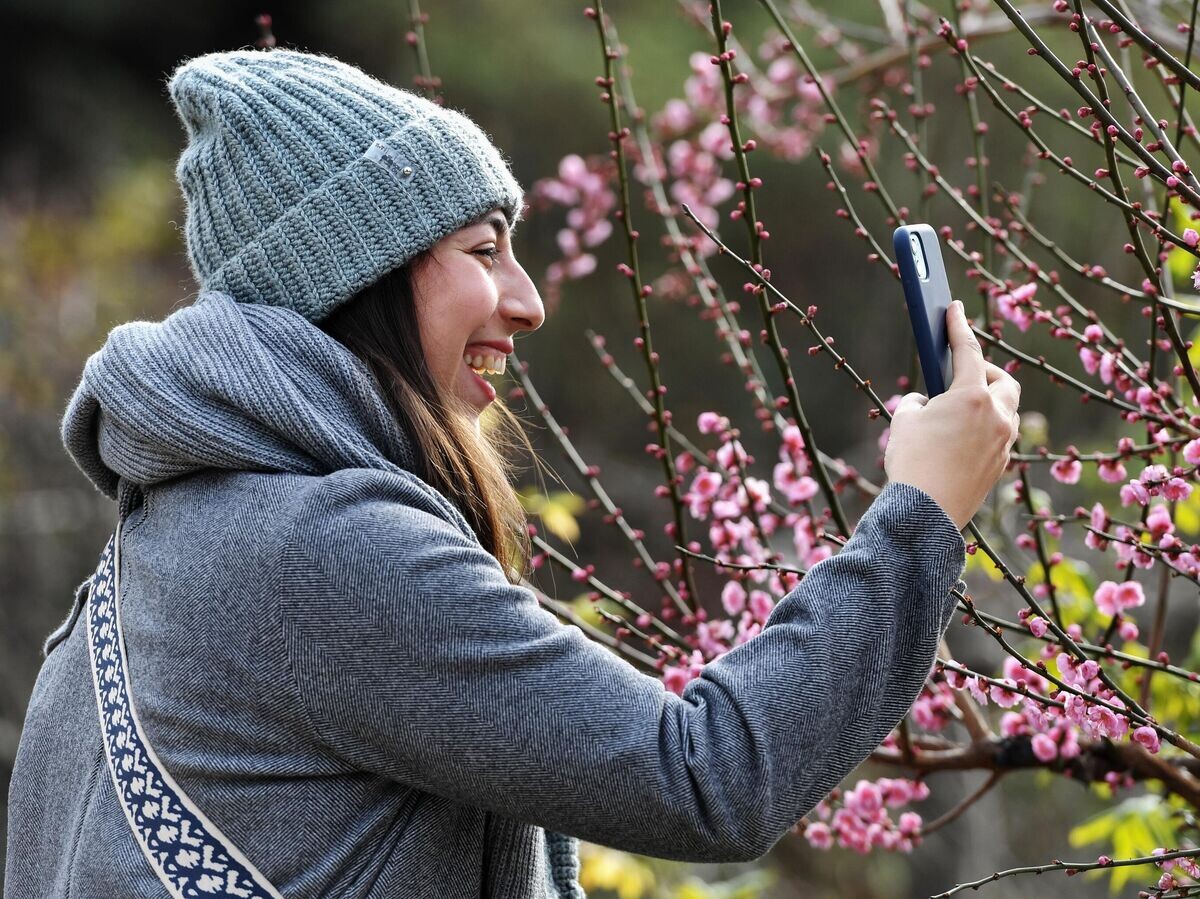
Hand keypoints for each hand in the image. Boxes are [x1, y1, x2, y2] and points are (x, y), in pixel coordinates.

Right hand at [884, 300, 1020, 530]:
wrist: (924, 514)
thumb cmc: (912, 462)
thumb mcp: (904, 421)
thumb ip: (919, 403)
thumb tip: (929, 405)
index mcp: (972, 396)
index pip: (967, 350)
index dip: (958, 326)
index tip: (954, 308)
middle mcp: (996, 415)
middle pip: (1002, 380)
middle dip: (984, 372)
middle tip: (960, 375)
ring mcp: (1003, 442)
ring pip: (1005, 410)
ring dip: (987, 402)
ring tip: (959, 410)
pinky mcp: (1000, 465)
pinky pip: (999, 436)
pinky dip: (984, 428)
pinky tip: (960, 439)